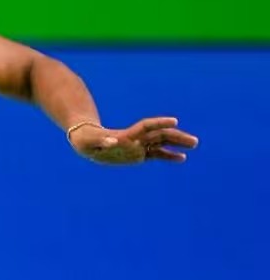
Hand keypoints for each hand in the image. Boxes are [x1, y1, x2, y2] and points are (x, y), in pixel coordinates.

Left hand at [68, 117, 198, 164]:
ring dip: (177, 144)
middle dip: (176, 137)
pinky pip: (157, 154)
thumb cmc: (86, 140)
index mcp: (126, 135)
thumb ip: (102, 142)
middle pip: (159, 135)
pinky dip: (169, 156)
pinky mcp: (138, 155)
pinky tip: (182, 158)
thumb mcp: (90, 142)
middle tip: (194, 141)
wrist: (86, 142)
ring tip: (194, 145)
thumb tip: (114, 142)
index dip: (159, 123)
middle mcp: (135, 139)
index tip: (174, 121)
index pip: (146, 127)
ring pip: (162, 143)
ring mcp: (138, 146)